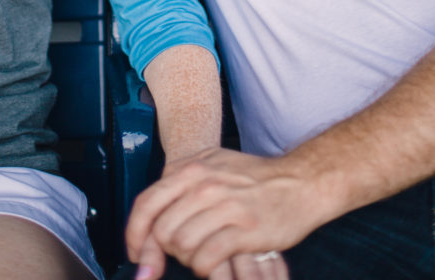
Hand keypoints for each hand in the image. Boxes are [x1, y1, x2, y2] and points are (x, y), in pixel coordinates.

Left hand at [126, 148, 321, 276]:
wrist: (299, 182)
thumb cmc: (254, 179)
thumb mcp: (212, 167)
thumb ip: (180, 186)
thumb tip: (151, 219)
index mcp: (191, 168)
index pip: (146, 203)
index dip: (135, 235)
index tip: (136, 253)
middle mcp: (204, 184)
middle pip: (163, 230)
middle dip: (166, 251)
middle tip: (181, 254)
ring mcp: (225, 206)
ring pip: (183, 246)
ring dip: (188, 259)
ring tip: (203, 254)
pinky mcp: (244, 230)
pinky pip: (207, 259)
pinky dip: (206, 267)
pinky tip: (215, 262)